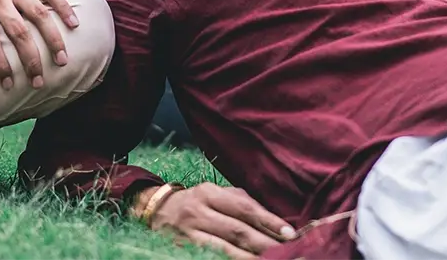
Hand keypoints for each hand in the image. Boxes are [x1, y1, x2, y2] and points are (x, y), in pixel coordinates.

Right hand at [148, 183, 295, 258]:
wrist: (157, 211)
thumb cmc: (197, 202)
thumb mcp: (217, 194)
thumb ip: (242, 203)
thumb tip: (274, 221)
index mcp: (209, 193)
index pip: (244, 208)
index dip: (268, 221)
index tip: (289, 233)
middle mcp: (197, 212)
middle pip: (237, 231)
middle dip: (265, 243)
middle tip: (287, 251)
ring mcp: (188, 235)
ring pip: (224, 249)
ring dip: (250, 257)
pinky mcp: (182, 251)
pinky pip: (210, 258)